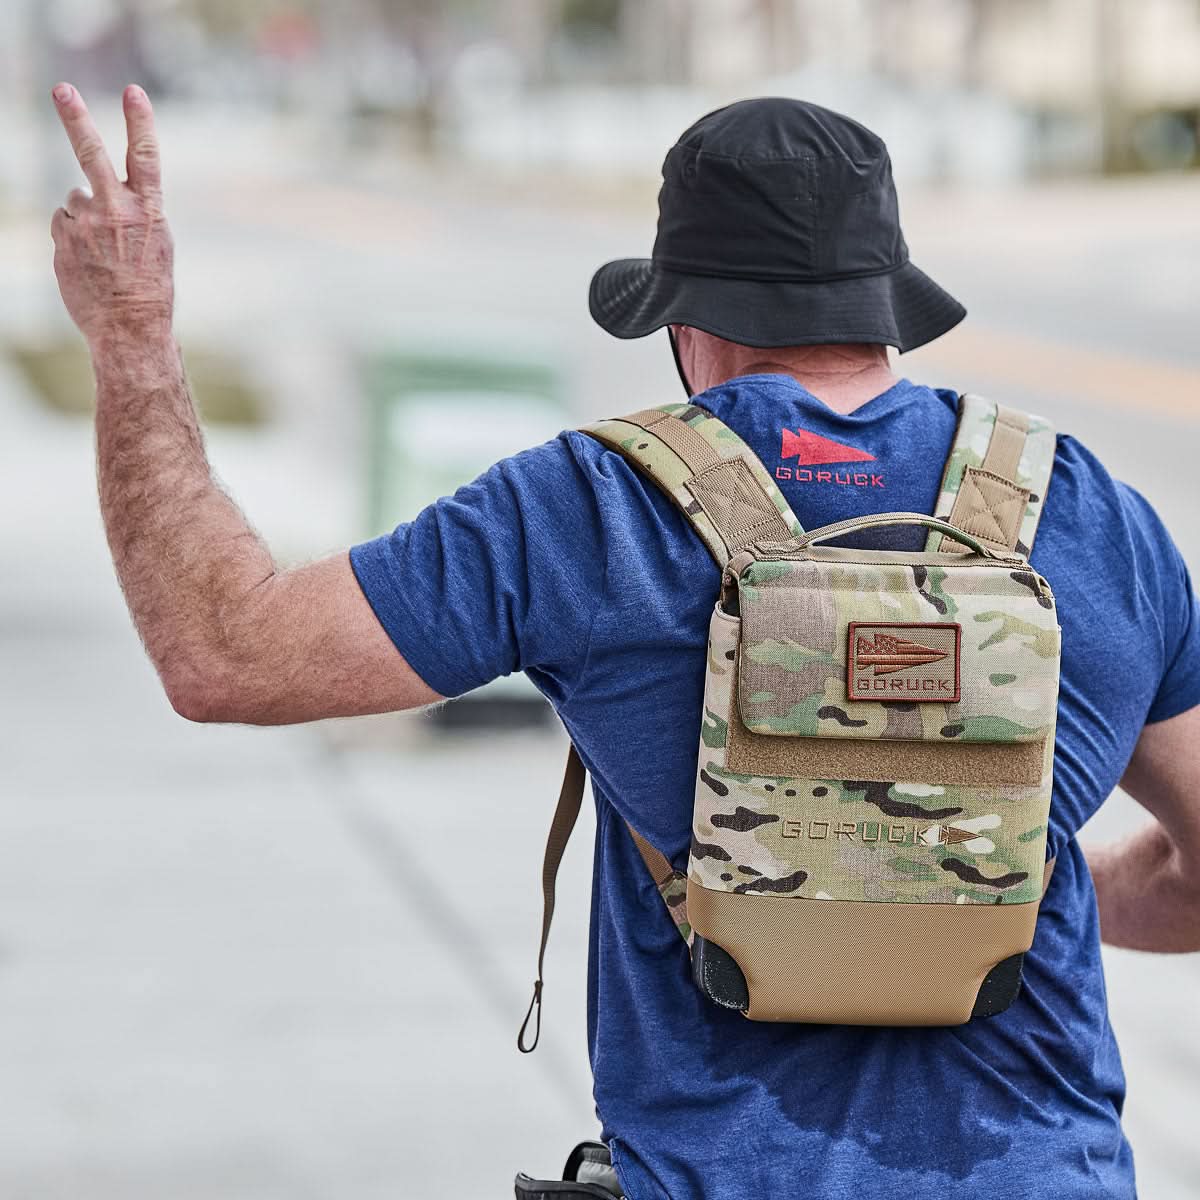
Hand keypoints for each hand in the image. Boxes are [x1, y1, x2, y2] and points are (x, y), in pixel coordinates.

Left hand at [50, 83, 173, 348]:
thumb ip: (130, 211)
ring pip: (76, 201)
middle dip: (77, 119)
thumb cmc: (149, 289)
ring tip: (102, 254)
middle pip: (92, 155)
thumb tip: (83, 190)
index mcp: (149, 213)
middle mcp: (116, 213)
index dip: (140, 123)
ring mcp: (86, 225)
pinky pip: (63, 225)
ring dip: (84, 219)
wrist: (130, 328)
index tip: (134, 92)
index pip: (145, 158)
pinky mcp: (62, 239)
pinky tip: (87, 263)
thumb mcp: (155, 245)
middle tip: (62, 90)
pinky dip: (72, 238)